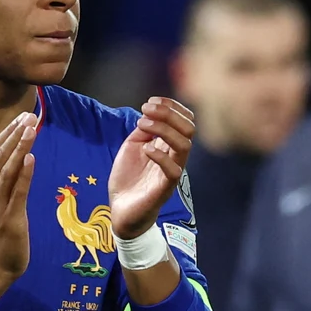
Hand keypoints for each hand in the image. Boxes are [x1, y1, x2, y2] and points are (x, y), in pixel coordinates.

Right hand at [0, 113, 38, 285]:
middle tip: (29, 115)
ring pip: (7, 170)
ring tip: (30, 129)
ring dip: (20, 147)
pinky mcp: (10, 219)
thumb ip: (5, 182)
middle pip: (0, 156)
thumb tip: (19, 159)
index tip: (22, 116)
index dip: (7, 132)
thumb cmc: (0, 234)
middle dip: (15, 134)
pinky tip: (31, 158)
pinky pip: (17, 193)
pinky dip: (24, 174)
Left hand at [110, 97, 193, 238]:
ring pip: (185, 145)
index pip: (185, 120)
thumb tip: (149, 112)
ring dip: (163, 128)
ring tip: (142, 124)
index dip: (171, 106)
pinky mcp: (164, 188)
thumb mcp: (133, 145)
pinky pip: (174, 170)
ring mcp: (171, 172)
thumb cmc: (128, 178)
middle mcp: (175, 156)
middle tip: (145, 109)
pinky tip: (145, 149)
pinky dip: (160, 154)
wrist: (121, 209)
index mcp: (169, 145)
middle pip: (189, 128)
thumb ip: (144, 129)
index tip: (150, 102)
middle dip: (168, 113)